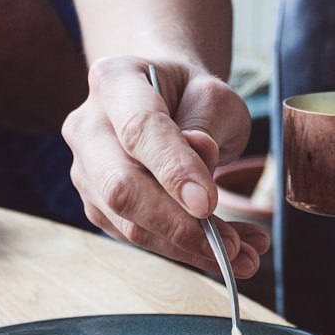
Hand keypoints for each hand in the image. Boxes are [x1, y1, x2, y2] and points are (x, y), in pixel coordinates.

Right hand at [63, 56, 267, 277]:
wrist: (163, 101)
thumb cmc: (189, 96)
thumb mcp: (212, 94)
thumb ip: (207, 122)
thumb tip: (200, 155)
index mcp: (113, 81)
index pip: (139, 130)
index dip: (172, 169)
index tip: (208, 203)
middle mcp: (87, 128)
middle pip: (121, 187)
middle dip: (179, 225)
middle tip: (233, 245)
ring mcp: (87, 172)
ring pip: (130, 224)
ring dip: (190, 248)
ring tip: (247, 253)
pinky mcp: (99, 207)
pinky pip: (140, 238)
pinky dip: (185, 251)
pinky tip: (226, 249)